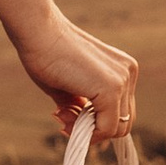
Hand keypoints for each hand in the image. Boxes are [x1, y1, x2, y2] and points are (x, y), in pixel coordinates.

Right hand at [9, 8, 137, 141]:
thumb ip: (81, 106)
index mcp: (121, 69)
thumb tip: (81, 129)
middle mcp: (127, 72)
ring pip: (116, 128)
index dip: (96, 123)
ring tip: (61, 115)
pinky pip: (106, 127)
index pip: (120, 111)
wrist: (38, 32)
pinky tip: (64, 116)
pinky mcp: (111, 88)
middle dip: (94, 130)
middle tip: (64, 119)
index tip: (67, 118)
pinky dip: (87, 132)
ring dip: (88, 131)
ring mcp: (122, 80)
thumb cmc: (47, 54)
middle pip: (123, 122)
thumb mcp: (69, 86)